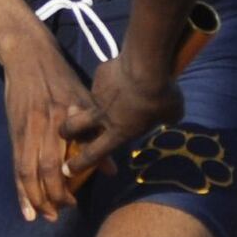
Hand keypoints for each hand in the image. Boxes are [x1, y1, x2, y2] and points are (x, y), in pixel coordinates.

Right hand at [0, 34, 104, 222]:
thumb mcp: (86, 99)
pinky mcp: (14, 131)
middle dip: (50, 197)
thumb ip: (96, 133)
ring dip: (33, 198)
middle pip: (42, 171)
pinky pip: (16, 165)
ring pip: (25, 171)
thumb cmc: (62, 77)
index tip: (75, 203)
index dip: (66, 186)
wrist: (28, 56)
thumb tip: (113, 168)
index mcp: (63, 119)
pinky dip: (20, 187)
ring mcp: (25, 130)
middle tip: (61, 213)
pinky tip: (25, 205)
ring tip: (42, 216)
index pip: (61, 160)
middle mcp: (42, 127)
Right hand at [59, 55, 184, 182]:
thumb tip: (168, 116)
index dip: (79, 164)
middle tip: (65, 132)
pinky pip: (103, 79)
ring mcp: (99, 95)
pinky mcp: (101, 74)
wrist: (146, 66)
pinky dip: (111, 77)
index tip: (67, 170)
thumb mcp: (171, 114)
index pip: (94, 154)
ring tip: (105, 94)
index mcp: (119, 132)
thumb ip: (165, 118)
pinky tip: (125, 70)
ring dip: (93, 101)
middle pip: (72, 128)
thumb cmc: (161, 96)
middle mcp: (103, 116)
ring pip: (87, 101)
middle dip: (66, 132)